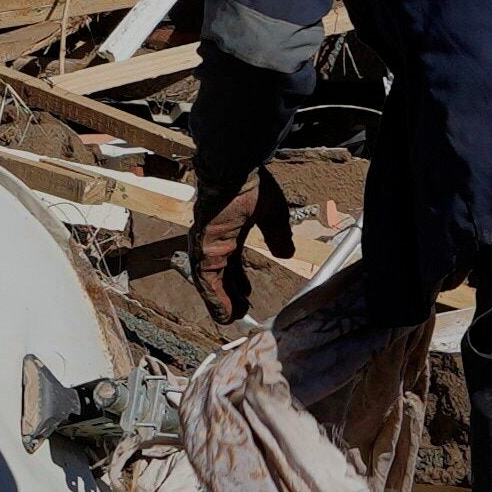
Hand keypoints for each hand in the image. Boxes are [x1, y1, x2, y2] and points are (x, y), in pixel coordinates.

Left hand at [193, 172, 287, 319]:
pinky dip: (215, 299)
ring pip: (212, 282)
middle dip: (230, 293)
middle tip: (240, 310)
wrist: (234, 172)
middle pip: (220, 274)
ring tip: (233, 319)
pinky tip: (224, 314)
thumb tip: (288, 254)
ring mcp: (206, 246)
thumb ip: (279, 235)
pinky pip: (207, 282)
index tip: (247, 293)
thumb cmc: (251, 185)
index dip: (238, 279)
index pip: (232, 261)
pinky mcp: (203, 251)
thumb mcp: (272, 215)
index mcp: (228, 230)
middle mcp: (214, 240)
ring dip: (222, 301)